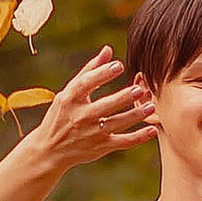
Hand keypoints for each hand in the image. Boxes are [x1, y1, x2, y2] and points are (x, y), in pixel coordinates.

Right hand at [0, 51, 156, 200]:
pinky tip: (152, 130)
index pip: (86, 84)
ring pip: (116, 123)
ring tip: (150, 107)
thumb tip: (108, 50)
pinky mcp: (100, 147)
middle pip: (103, 106)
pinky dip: (138, 138)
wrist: (49, 150)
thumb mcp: (69, 93)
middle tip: (139, 89)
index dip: (101, 74)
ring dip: (134, 115)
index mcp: (70, 99)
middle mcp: (80, 116)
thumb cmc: (62, 115)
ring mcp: (91, 133)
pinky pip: (122, 142)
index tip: (118, 65)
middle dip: (121, 98)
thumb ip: (90, 71)